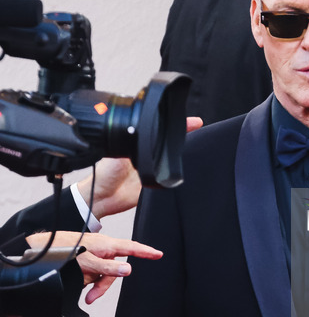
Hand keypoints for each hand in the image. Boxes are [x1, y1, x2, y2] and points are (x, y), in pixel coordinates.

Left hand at [26, 231, 162, 303]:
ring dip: (93, 284)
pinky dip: (87, 280)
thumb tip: (128, 269)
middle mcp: (103, 249)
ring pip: (102, 274)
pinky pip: (93, 273)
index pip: (131, 248)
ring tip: (81, 289)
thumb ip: (108, 268)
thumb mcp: (88, 262)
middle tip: (92, 297)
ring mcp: (95, 255)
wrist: (43, 249)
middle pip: (114, 269)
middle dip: (103, 285)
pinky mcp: (87, 260)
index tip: (159, 254)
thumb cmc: (64, 249)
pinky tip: (78, 281)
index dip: (146, 251)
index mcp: (107, 245)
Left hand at [75, 118, 201, 220]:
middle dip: (182, 134)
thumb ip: (130, 143)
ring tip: (196, 143)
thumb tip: (141, 131)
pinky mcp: (154, 180)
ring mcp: (151, 166)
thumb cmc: (103, 173)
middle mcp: (145, 153)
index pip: (158, 129)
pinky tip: (183, 166)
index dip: (173, 124)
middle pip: (167, 141)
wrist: (103, 196)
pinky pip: (169, 175)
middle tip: (197, 126)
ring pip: (170, 156)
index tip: (191, 120)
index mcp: (136, 142)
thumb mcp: (118, 153)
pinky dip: (176, 170)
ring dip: (181, 151)